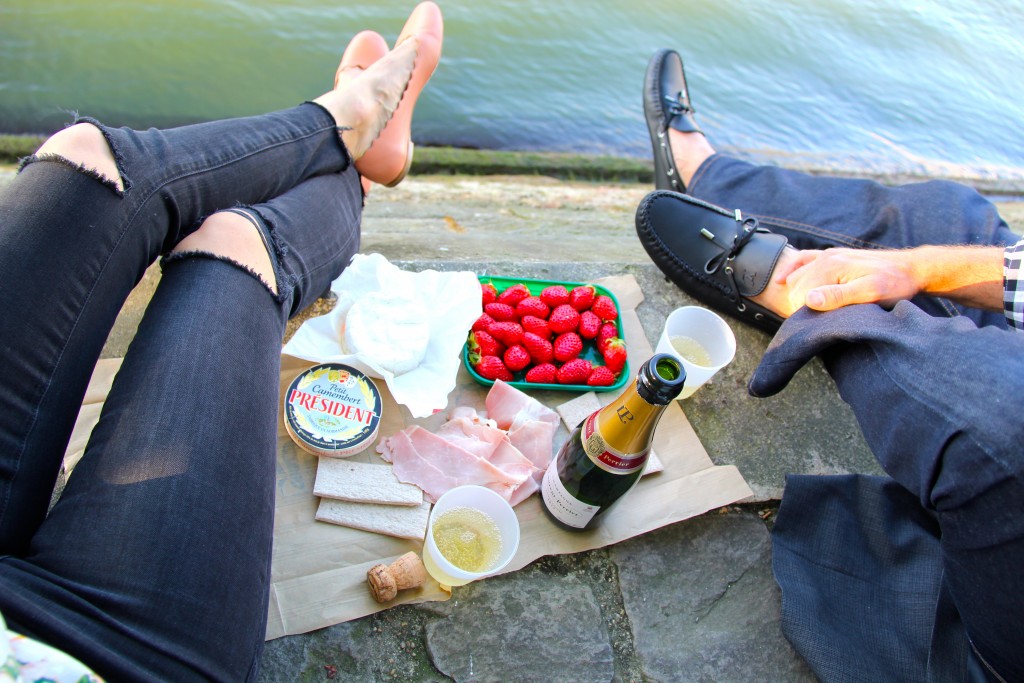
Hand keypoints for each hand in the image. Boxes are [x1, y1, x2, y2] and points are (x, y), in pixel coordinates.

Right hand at [773, 248, 922, 311]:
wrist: (912, 269)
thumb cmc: (894, 284)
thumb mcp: (870, 293)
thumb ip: (839, 296)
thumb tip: (809, 299)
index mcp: (830, 266)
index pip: (800, 295)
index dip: (805, 313)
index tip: (818, 324)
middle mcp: (825, 258)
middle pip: (797, 287)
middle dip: (800, 305)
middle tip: (819, 320)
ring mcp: (828, 255)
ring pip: (797, 277)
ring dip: (797, 293)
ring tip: (810, 311)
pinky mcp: (832, 255)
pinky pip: (802, 259)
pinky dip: (790, 269)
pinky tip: (783, 280)